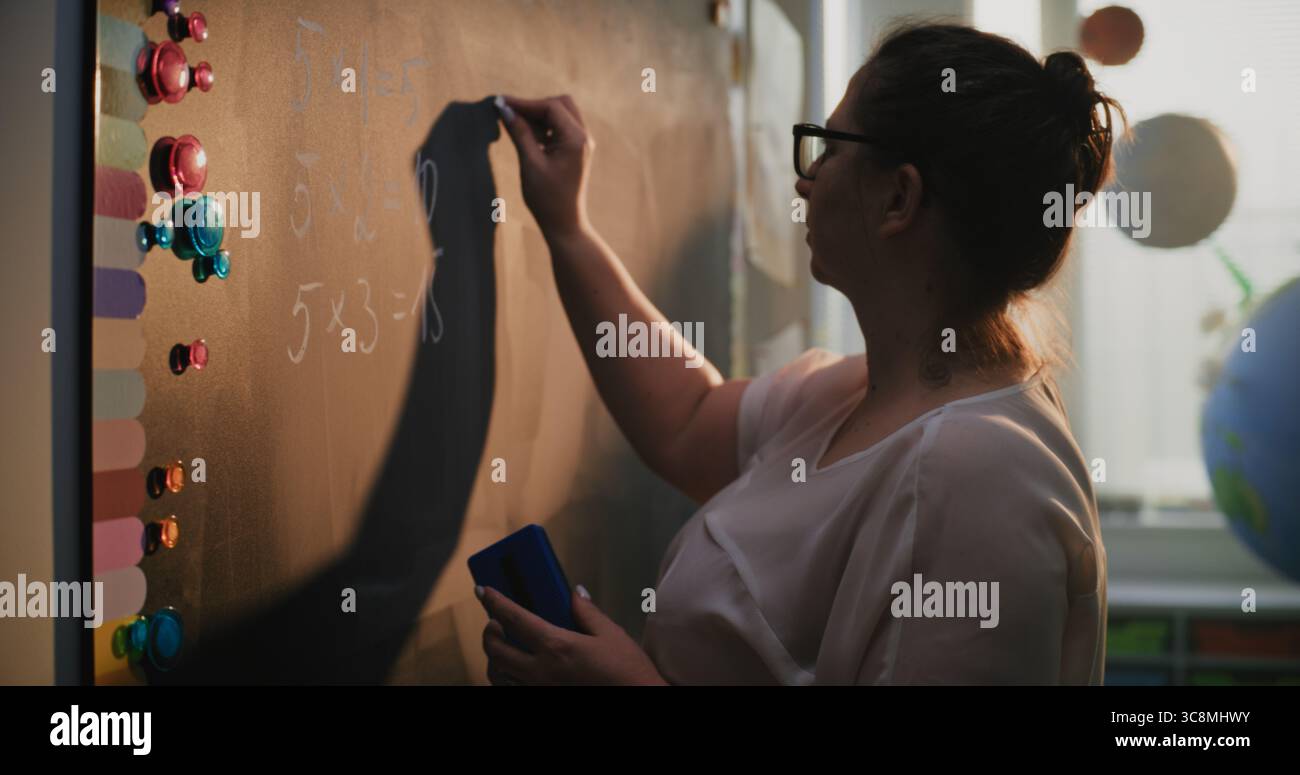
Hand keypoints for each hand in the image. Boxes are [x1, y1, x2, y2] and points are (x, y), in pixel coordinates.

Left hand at [477, 584, 666, 685]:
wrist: (639, 701)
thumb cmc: (627, 672)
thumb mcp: (611, 634)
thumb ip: (587, 612)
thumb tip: (574, 592)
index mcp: (556, 647)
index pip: (514, 618)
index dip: (495, 602)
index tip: (483, 590)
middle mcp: (541, 672)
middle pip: (496, 650)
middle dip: (489, 632)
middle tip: (493, 621)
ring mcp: (539, 691)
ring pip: (498, 675)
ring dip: (494, 657)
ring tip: (502, 645)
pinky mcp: (544, 701)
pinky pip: (511, 690)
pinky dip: (505, 678)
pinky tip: (515, 670)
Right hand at [496, 95, 594, 240]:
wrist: (564, 224)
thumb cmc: (547, 198)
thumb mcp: (530, 163)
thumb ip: (520, 133)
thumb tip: (505, 109)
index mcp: (576, 139)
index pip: (550, 107)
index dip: (524, 103)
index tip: (500, 102)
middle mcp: (583, 137)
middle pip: (560, 104)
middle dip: (534, 106)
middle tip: (510, 113)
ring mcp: (582, 143)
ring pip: (561, 114)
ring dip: (539, 116)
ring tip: (517, 128)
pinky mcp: (576, 150)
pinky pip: (561, 127)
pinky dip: (544, 126)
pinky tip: (528, 137)